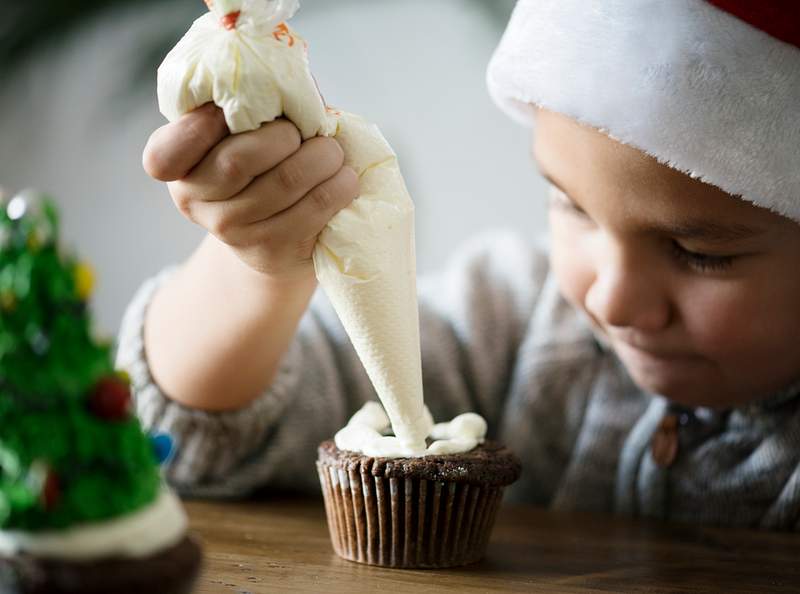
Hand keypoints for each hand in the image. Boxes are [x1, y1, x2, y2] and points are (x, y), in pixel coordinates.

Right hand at [143, 103, 357, 280]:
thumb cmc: (265, 164)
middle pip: (239, 161)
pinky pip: (314, 209)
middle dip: (284, 136)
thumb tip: (285, 69)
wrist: (278, 238)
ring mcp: (232, 232)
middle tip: (302, 132)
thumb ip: (252, 104)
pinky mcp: (272, 251)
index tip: (230, 114)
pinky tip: (345, 178)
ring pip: (285, 183)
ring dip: (323, 158)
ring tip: (332, 152)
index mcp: (178, 167)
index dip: (199, 129)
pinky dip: (339, 185)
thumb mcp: (245, 133)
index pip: (164, 157)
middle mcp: (196, 202)